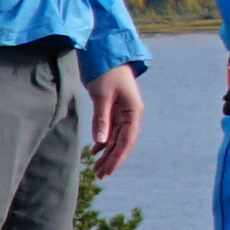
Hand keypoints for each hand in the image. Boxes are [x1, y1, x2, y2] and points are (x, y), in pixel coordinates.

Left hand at [83, 63, 144, 178]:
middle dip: (112, 159)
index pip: (127, 140)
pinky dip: (103, 141)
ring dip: (107, 153)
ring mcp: (123, 112)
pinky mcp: (114, 109)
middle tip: (100, 175)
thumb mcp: (102, 96)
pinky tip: (95, 151)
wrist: (107, 54)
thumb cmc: (107, 72)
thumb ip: (102, 119)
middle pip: (122, 142)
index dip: (117, 157)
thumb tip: (100, 142)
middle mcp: (131, 114)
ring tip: (97, 168)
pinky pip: (110, 130)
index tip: (108, 171)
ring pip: (116, 138)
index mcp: (134, 112)